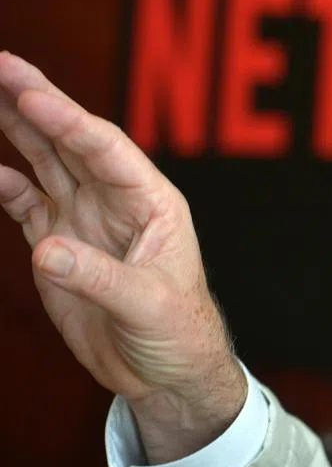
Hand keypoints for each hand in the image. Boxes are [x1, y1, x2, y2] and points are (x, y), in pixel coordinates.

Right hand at [0, 52, 244, 462]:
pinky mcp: (62, 246)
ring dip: (17, 128)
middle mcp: (118, 201)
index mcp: (151, 202)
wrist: (168, 372)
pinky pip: (28, 203)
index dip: (67, 120)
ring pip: (47, 162)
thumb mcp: (148, 307)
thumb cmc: (178, 333)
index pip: (104, 149)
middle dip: (36, 102)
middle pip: (71, 141)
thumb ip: (100, 279)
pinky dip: (5, 184)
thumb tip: (47, 251)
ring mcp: (87, 220)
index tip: (30, 93)